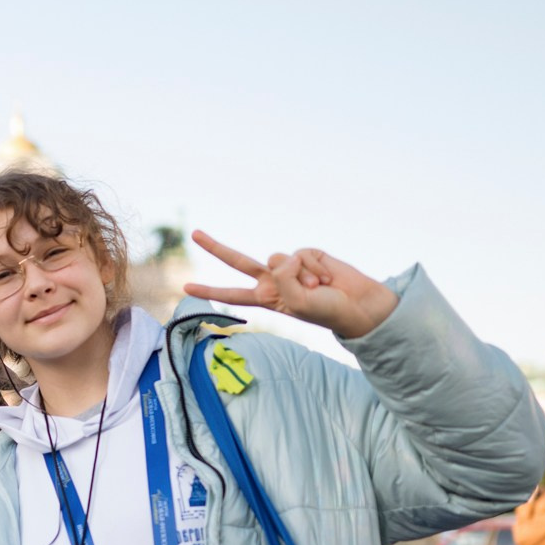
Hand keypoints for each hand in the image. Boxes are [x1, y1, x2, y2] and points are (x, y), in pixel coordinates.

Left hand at [184, 230, 397, 339]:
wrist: (357, 304)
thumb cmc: (326, 310)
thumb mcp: (297, 303)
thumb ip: (282, 279)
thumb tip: (280, 258)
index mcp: (266, 298)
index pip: (232, 294)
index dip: (210, 291)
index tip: (186, 288)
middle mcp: (273, 280)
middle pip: (238, 261)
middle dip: (216, 248)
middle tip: (194, 233)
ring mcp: (289, 267)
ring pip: (279, 259)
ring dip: (301, 275)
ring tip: (317, 287)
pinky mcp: (306, 254)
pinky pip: (301, 255)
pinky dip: (314, 267)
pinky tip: (326, 277)